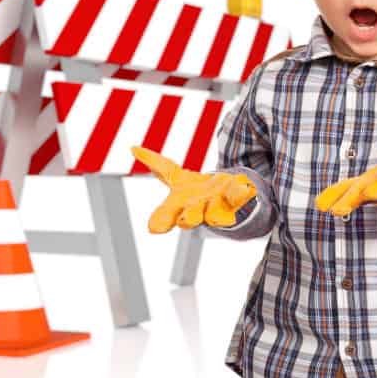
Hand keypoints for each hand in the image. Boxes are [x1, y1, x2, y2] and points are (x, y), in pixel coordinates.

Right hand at [130, 146, 256, 233]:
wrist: (227, 199)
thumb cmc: (198, 192)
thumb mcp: (176, 177)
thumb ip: (156, 164)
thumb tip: (133, 148)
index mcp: (181, 205)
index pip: (167, 213)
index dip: (161, 220)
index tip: (153, 228)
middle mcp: (199, 210)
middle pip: (190, 218)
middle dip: (188, 218)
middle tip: (184, 220)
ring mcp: (219, 207)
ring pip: (214, 214)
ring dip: (211, 212)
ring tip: (211, 212)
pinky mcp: (236, 200)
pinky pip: (239, 197)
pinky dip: (240, 193)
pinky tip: (243, 189)